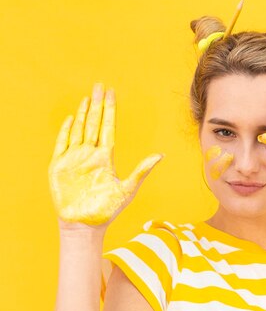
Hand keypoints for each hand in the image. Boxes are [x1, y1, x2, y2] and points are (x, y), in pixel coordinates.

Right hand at [48, 83, 163, 226]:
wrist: (85, 224)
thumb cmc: (107, 209)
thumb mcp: (128, 189)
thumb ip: (142, 170)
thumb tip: (161, 155)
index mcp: (105, 157)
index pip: (108, 128)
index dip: (109, 111)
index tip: (112, 94)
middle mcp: (90, 154)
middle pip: (93, 123)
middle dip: (96, 105)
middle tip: (100, 86)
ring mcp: (74, 158)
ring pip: (79, 129)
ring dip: (82, 113)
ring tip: (87, 97)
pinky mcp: (60, 166)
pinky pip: (62, 144)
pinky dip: (66, 131)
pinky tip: (71, 118)